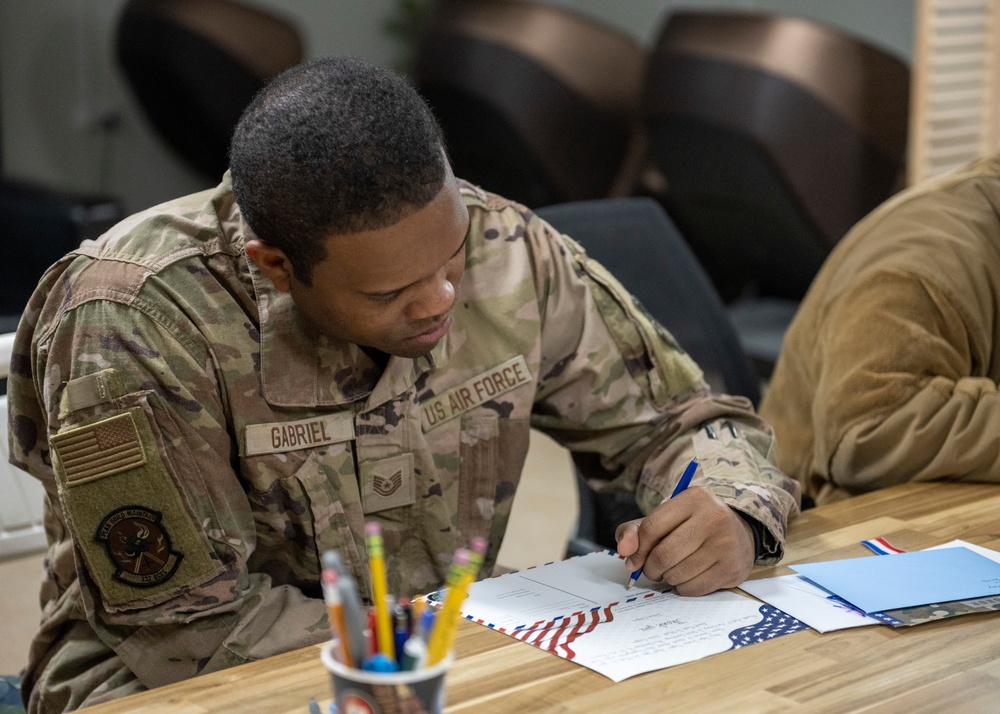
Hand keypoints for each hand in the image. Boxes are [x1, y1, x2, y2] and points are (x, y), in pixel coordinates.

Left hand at [615, 487, 754, 595]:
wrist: (738, 535)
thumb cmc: (691, 526)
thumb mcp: (664, 518)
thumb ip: (635, 530)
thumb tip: (624, 550)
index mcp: (694, 498)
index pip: (651, 528)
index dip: (637, 549)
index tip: (633, 559)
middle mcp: (714, 517)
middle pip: (664, 555)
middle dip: (649, 568)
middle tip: (651, 569)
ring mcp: (726, 544)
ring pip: (677, 574)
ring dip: (666, 578)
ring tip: (670, 570)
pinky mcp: (732, 569)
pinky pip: (693, 588)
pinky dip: (682, 587)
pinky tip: (687, 577)